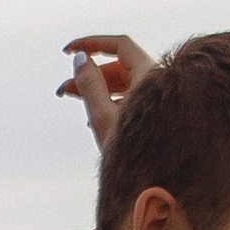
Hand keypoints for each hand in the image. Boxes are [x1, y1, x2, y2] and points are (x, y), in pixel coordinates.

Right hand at [60, 31, 157, 151]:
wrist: (165, 186)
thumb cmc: (138, 155)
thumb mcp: (105, 118)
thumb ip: (90, 85)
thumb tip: (80, 58)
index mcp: (152, 76)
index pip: (120, 45)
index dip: (92, 43)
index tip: (68, 51)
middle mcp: (160, 83)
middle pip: (120, 66)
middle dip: (90, 73)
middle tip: (64, 90)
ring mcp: (161, 99)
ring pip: (126, 83)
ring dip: (98, 88)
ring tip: (72, 99)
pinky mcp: (159, 115)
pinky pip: (133, 98)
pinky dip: (111, 101)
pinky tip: (93, 117)